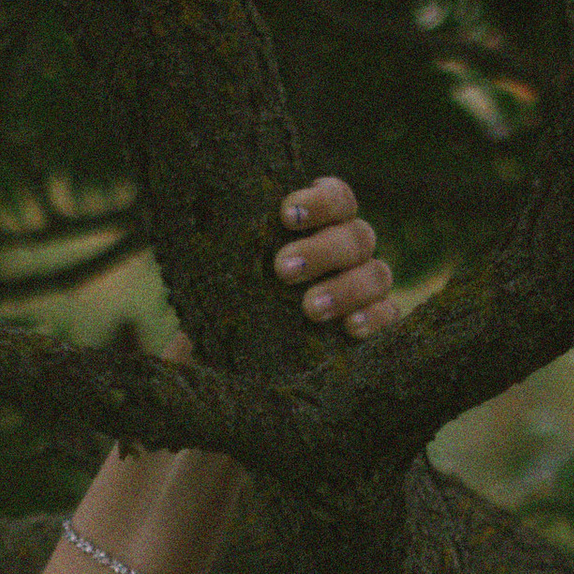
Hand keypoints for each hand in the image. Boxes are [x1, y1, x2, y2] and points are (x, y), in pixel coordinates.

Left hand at [157, 175, 399, 365]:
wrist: (244, 376)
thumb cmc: (231, 321)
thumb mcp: (218, 290)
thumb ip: (216, 264)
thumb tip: (182, 231)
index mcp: (320, 228)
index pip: (336, 198)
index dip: (318, 201)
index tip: (284, 215)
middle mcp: (350, 254)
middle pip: (356, 235)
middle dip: (321, 249)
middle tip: (280, 270)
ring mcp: (368, 289)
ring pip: (376, 272)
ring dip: (344, 287)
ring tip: (308, 310)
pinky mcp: (379, 327)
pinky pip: (391, 316)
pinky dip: (374, 319)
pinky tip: (350, 331)